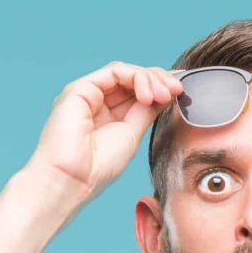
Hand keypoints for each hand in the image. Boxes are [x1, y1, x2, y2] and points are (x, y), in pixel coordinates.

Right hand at [24, 61, 182, 203]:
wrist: (70, 181)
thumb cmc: (95, 169)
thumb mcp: (131, 135)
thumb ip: (145, 111)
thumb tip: (165, 94)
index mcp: (107, 116)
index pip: (137, 92)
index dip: (160, 88)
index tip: (181, 94)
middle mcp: (95, 102)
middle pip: (133, 79)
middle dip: (159, 80)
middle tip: (177, 90)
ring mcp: (87, 93)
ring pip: (125, 72)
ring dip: (150, 79)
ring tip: (164, 94)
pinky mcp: (80, 88)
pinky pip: (115, 71)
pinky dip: (136, 78)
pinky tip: (148, 94)